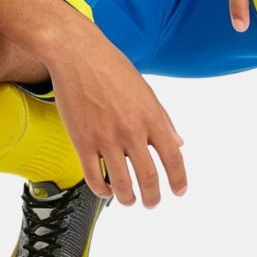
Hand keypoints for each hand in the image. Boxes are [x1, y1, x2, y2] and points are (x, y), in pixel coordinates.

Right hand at [46, 23, 185, 208]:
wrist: (77, 53)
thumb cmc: (111, 67)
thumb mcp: (146, 91)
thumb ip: (163, 119)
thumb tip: (178, 142)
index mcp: (151, 116)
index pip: (173, 157)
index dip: (179, 179)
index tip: (179, 191)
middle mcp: (131, 130)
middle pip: (149, 178)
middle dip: (153, 198)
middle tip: (152, 203)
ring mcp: (105, 138)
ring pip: (121, 184)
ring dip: (128, 198)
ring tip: (129, 200)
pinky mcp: (81, 141)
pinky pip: (93, 178)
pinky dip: (102, 190)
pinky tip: (105, 190)